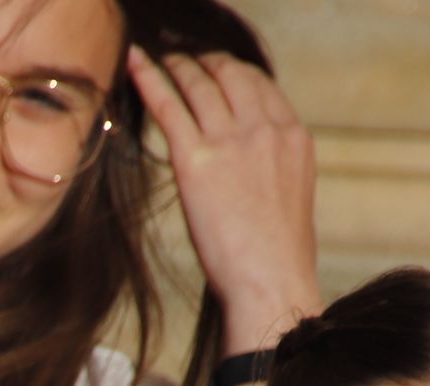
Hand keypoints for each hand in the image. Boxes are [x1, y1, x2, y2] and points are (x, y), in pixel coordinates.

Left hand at [127, 44, 320, 349]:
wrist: (270, 281)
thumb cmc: (277, 258)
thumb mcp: (291, 198)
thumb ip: (274, 169)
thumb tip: (254, 170)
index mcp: (293, 137)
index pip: (263, 87)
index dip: (237, 73)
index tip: (220, 71)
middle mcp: (265, 130)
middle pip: (233, 75)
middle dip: (208, 63)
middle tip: (188, 61)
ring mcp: (231, 141)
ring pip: (200, 84)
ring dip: (179, 65)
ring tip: (163, 59)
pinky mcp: (196, 160)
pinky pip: (168, 106)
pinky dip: (150, 79)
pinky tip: (135, 65)